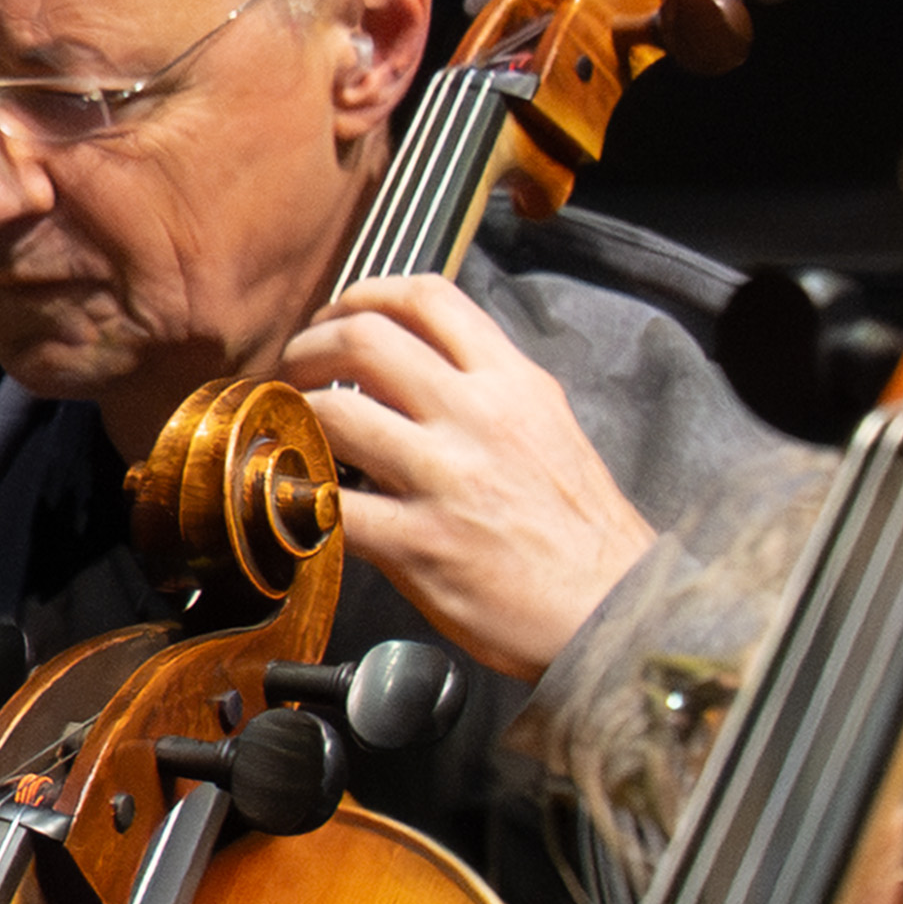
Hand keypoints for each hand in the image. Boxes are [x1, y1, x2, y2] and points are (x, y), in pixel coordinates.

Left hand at [288, 272, 662, 678]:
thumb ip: (490, 390)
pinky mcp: (419, 544)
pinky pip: (333, 505)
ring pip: (336, 413)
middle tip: (296, 370)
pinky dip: (300, 496)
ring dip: (296, 416)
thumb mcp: (550, 427)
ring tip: (293, 430)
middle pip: (365, 340)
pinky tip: (296, 496)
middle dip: (311, 347)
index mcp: (512, 384)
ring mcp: (445, 479)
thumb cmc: (581, 531)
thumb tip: (425, 369)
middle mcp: (477, 418)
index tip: (339, 315)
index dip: (366, 295)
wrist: (610, 609)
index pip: (428, 297)